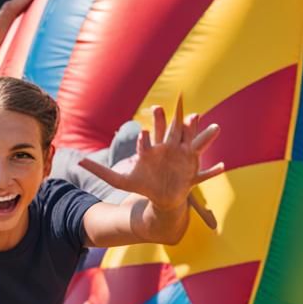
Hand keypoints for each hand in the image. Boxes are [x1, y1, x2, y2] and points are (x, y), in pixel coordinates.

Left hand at [80, 97, 222, 213]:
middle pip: (171, 131)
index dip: (145, 138)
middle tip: (175, 107)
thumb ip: (100, 170)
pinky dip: (213, 171)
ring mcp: (183, 157)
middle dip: (172, 120)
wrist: (160, 197)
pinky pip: (204, 171)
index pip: (147, 140)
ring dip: (205, 136)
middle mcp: (169, 148)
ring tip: (216, 127)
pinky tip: (223, 167)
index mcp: (151, 149)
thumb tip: (79, 163)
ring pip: (195, 144)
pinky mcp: (193, 170)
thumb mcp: (120, 179)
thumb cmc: (142, 184)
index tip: (142, 134)